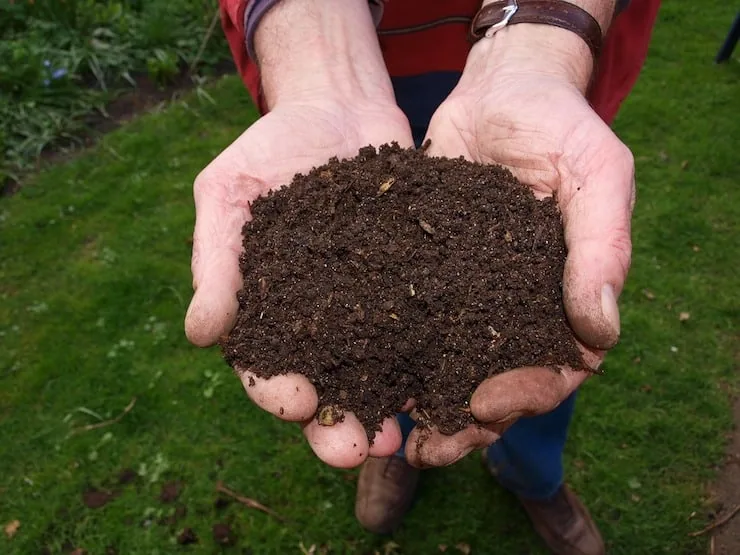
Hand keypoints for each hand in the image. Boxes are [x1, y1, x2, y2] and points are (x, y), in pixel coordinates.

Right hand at [185, 0, 413, 467]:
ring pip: (379, 373)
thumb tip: (200, 334)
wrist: (337, 105)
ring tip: (404, 435)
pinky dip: (435, 360)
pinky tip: (451, 382)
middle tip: (357, 450)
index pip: (266, 366)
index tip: (296, 403)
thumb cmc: (271, 148)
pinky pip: (424, 329)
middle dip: (338, 426)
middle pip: (327, 388)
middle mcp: (320, 321)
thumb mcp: (229, 192)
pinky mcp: (414, 285)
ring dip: (389, 409)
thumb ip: (216, 260)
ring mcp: (370, 307)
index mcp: (268, 311)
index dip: (277, 392)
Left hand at [404, 24, 633, 466]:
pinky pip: (405, 319)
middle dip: (462, 421)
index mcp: (562, 298)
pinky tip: (357, 371)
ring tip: (385, 430)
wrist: (500, 90)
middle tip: (425, 449)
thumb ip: (602, 248)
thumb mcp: (596, 174)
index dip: (523, 397)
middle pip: (493, 383)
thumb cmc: (560, 126)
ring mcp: (466, 293)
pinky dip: (385, 350)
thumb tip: (600, 333)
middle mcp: (513, 306)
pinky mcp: (422, 272)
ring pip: (445, 363)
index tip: (483, 408)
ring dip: (419, 401)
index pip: (554, 369)